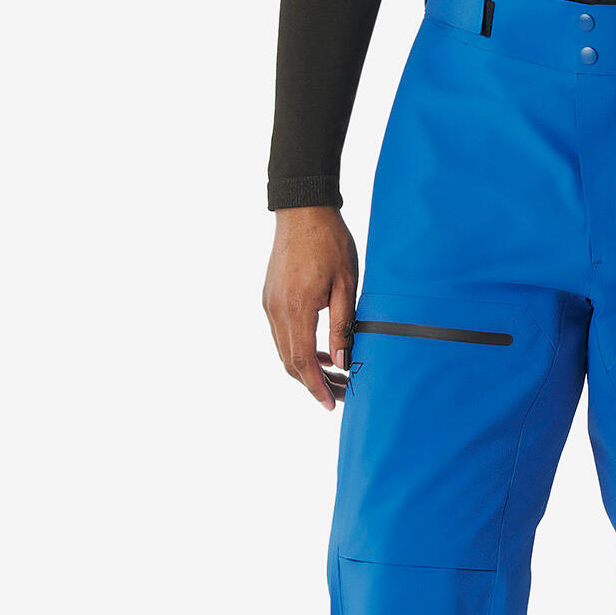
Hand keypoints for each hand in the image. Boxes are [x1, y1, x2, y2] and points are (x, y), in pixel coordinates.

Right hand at [264, 206, 359, 411]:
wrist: (303, 210)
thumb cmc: (330, 243)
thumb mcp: (346, 285)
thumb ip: (342, 326)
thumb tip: (342, 362)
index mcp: (296, 308)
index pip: (303, 361)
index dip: (316, 387)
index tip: (330, 404)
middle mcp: (276, 309)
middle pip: (289, 361)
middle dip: (312, 383)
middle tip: (337, 394)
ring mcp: (269, 303)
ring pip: (283, 349)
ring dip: (305, 367)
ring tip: (333, 374)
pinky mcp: (269, 297)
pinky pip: (281, 333)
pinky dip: (298, 348)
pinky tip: (320, 350)